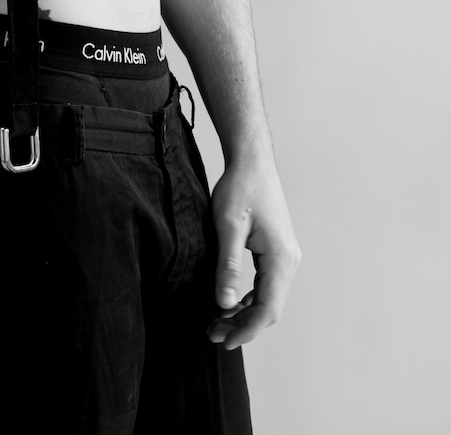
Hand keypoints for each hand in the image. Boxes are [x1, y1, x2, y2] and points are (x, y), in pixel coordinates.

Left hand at [206, 156, 300, 349]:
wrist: (252, 161)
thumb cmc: (240, 188)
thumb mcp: (227, 225)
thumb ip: (227, 265)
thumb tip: (224, 304)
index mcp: (280, 258)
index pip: (267, 309)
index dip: (246, 330)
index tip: (223, 341)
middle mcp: (289, 260)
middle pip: (269, 307)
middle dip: (243, 325)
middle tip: (212, 334)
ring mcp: (286, 255)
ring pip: (268, 297)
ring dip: (245, 313)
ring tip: (217, 322)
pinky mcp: (277, 249)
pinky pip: (267, 284)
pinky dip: (249, 298)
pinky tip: (230, 302)